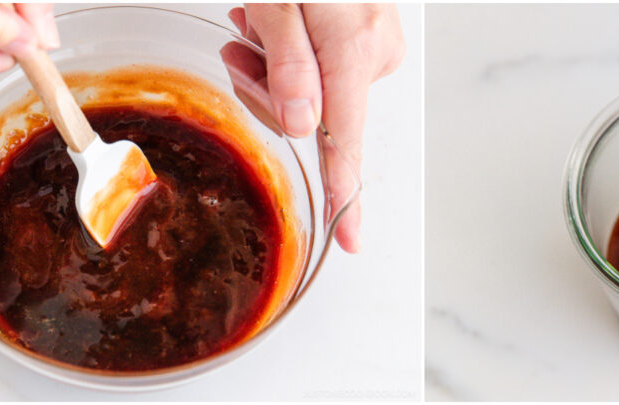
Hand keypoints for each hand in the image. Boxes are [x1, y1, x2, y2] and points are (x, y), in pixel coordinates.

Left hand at [221, 4, 404, 253]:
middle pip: (318, 114)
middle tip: (242, 43)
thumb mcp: (276, 2)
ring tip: (257, 22)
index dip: (346, 191)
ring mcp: (377, 41)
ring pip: (316, 91)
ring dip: (274, 65)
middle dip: (269, 89)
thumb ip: (288, 64)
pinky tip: (278, 20)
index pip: (348, 136)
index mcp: (353, 46)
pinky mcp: (371, 33)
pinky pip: (326, 68)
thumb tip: (303, 127)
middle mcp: (375, 48)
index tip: (350, 237)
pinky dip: (293, 52)